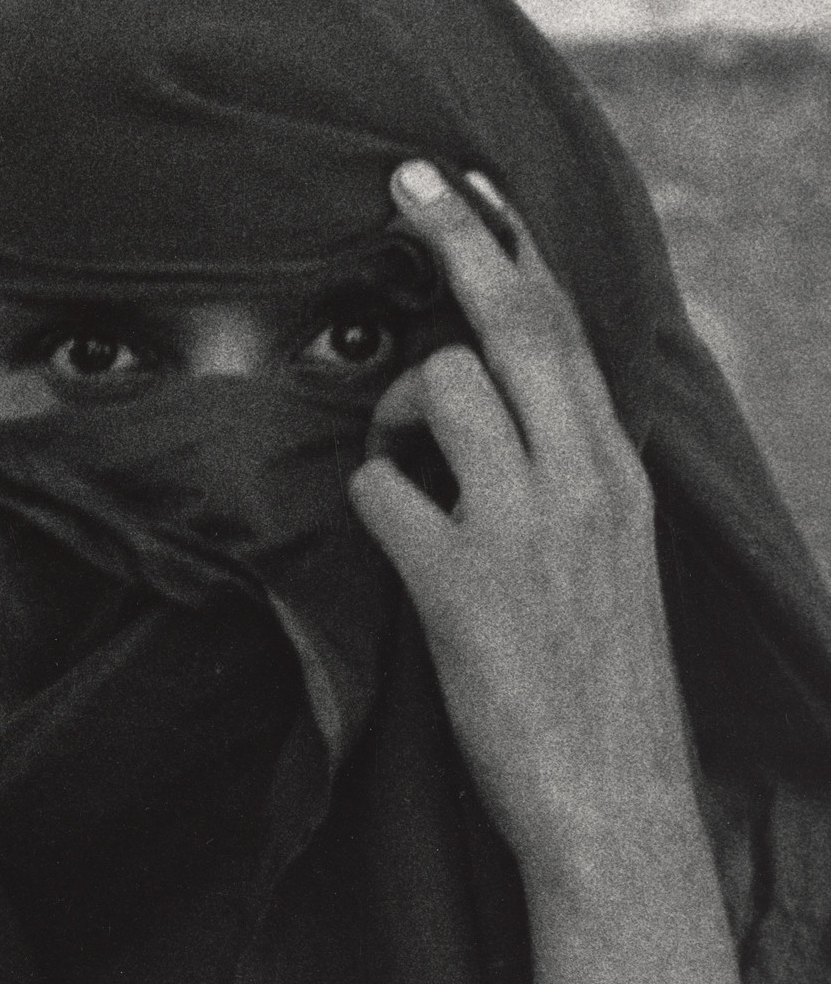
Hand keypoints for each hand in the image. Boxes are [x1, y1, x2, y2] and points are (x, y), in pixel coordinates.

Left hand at [347, 161, 694, 888]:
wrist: (615, 802)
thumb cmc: (598, 679)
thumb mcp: (611, 555)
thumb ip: (567, 474)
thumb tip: (503, 409)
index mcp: (618, 471)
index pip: (566, 329)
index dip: (513, 249)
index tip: (471, 186)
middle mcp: (584, 479)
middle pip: (513, 321)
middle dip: (455, 239)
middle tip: (402, 180)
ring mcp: (525, 525)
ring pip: (441, 384)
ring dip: (393, 406)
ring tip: (403, 462)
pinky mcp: (462, 582)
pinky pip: (379, 489)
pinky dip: (366, 500)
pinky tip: (388, 540)